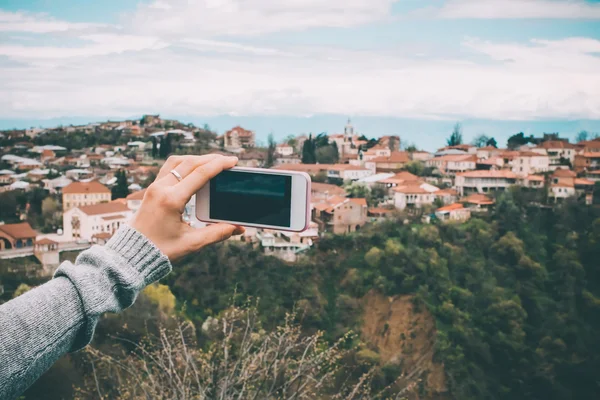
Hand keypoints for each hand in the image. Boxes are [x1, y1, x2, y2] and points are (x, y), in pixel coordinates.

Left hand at [130, 154, 244, 260]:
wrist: (132, 254)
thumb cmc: (160, 250)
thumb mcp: (191, 243)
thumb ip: (217, 233)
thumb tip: (238, 228)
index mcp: (171, 200)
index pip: (200, 174)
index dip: (219, 165)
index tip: (233, 161)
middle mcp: (161, 189)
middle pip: (189, 163)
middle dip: (211, 159)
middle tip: (227, 161)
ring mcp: (154, 187)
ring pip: (177, 162)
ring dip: (196, 159)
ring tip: (212, 162)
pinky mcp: (151, 190)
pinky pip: (169, 168)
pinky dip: (184, 164)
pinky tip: (194, 169)